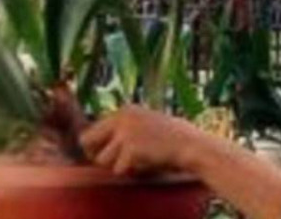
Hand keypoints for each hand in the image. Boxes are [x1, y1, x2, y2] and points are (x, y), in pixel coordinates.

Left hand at [79, 106, 205, 175]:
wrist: (194, 146)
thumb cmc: (175, 138)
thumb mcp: (148, 123)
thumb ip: (125, 128)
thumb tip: (99, 142)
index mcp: (126, 109)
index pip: (93, 129)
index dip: (100, 145)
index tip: (111, 153)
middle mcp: (122, 117)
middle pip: (87, 141)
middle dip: (98, 153)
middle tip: (114, 160)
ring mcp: (125, 132)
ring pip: (101, 159)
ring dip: (117, 164)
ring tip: (138, 160)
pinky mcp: (131, 149)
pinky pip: (118, 169)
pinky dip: (131, 171)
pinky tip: (147, 163)